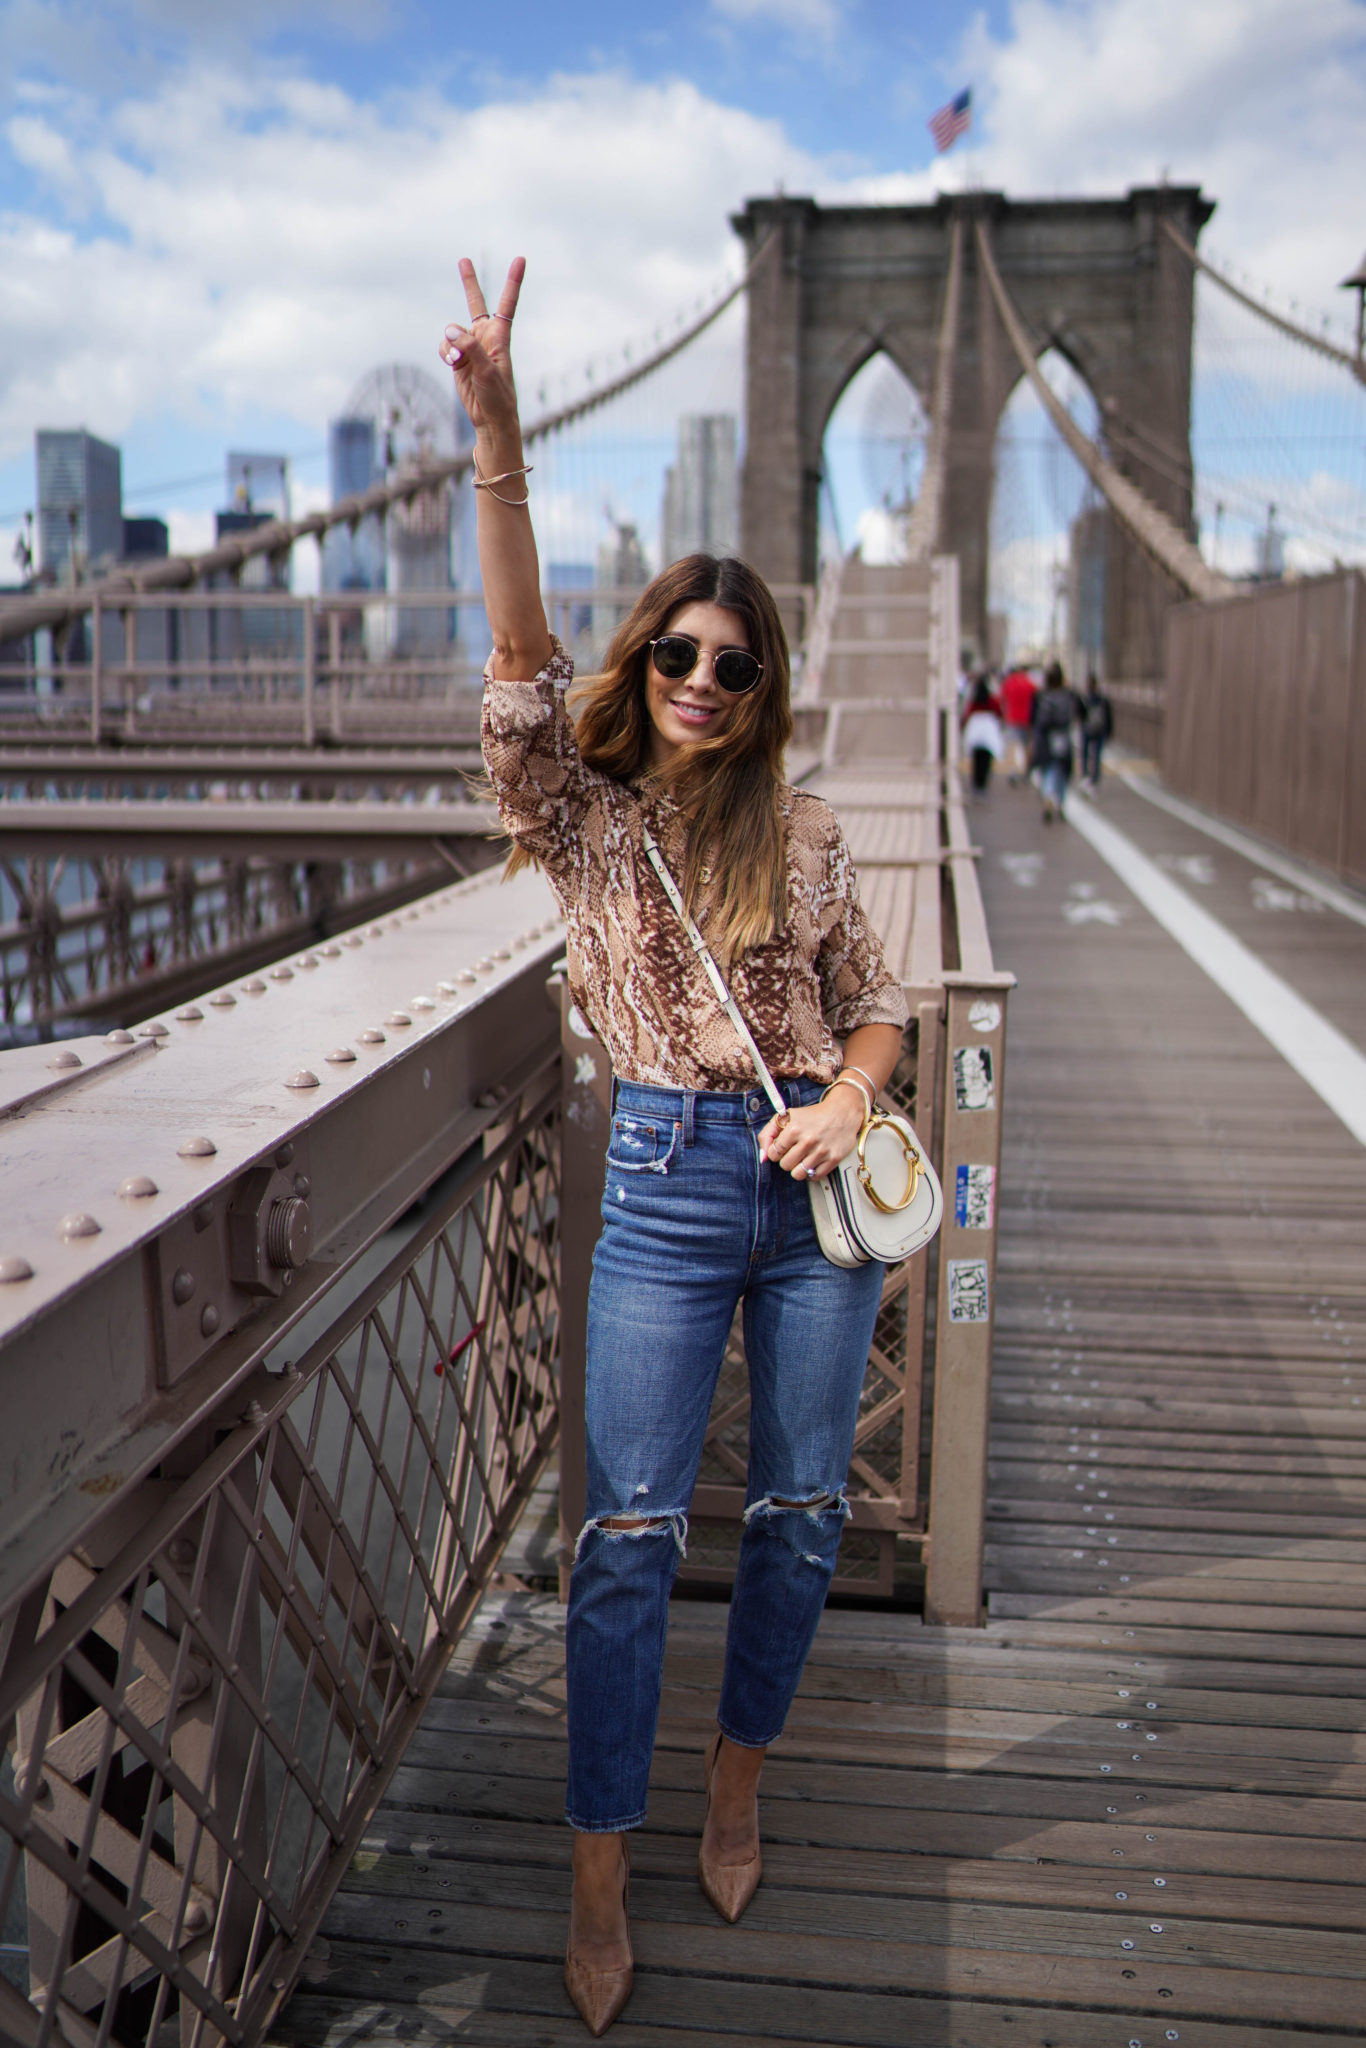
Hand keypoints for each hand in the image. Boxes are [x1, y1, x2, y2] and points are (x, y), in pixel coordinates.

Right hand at [438, 256, 524, 435]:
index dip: (514, 281)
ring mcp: (469, 347)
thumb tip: (450, 329)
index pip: (507, 303)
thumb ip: (470, 347)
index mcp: (500, 336)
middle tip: (463, 260)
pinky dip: (445, 353)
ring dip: (451, 346)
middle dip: (469, 282)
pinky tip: (453, 364)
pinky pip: (444, 346)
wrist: (490, 418)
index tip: (521, 259)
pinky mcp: (457, 358)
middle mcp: (485, 337)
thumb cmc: (498, 396)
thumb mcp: (488, 371)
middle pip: (476, 303)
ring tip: (458, 362)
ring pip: (451, 332)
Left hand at [759, 1087, 864, 1181]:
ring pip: (798, 1174)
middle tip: (794, 1151)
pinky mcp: (833, 1159)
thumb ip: (768, 1134)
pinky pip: (814, 1177)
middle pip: (785, 1165)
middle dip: (787, 1159)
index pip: (773, 1154)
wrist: (842, 1112)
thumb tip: (763, 1158)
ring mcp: (821, 1151)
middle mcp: (808, 1141)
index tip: (782, 1147)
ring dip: (798, 1168)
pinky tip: (813, 1162)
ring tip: (802, 1158)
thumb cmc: (813, 1115)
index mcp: (794, 1129)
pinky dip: (811, 1173)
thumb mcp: (787, 1117)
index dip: (775, 1152)